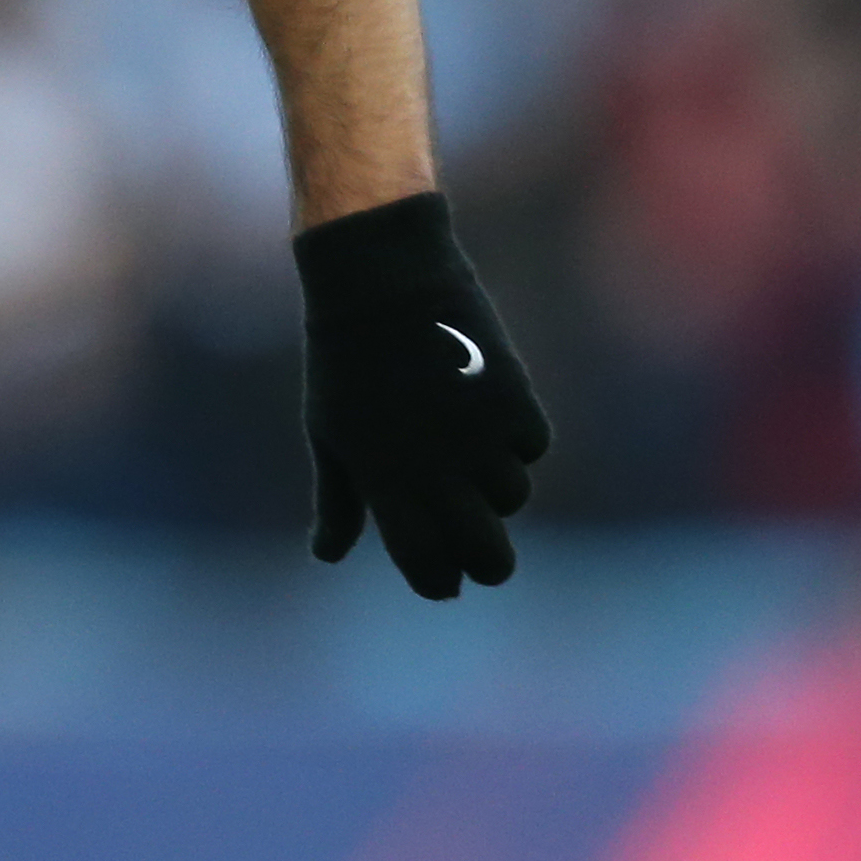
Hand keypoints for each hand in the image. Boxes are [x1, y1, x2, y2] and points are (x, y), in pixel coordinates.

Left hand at [295, 191, 550, 598]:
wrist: (381, 277)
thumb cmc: (344, 358)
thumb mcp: (328, 429)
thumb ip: (338, 500)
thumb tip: (327, 556)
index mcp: (384, 480)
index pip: (425, 563)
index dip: (438, 582)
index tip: (443, 582)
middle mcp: (437, 468)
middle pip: (489, 554)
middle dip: (490, 563)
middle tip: (483, 552)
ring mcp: (478, 434)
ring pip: (513, 497)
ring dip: (497, 487)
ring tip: (468, 448)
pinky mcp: (513, 398)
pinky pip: (533, 446)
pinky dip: (516, 438)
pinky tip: (488, 410)